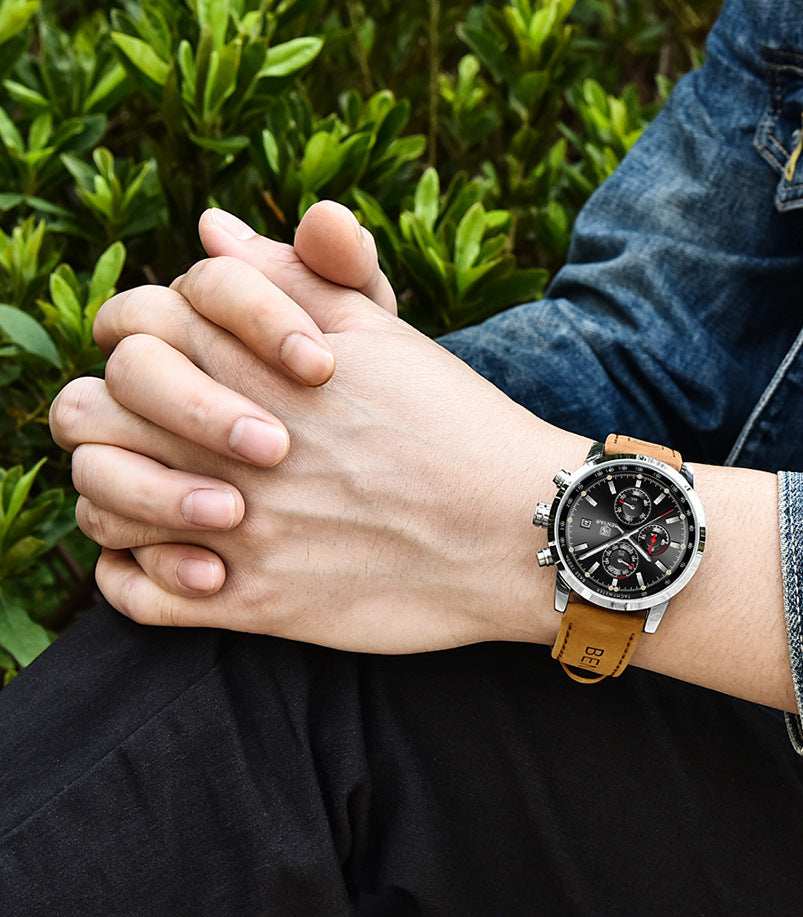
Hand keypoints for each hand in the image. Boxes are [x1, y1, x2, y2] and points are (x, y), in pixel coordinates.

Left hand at [54, 242, 586, 651]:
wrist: (513, 527)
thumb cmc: (454, 424)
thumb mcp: (382, 331)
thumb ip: (290, 274)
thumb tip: (214, 228)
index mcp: (252, 364)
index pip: (130, 327)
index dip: (143, 337)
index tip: (188, 363)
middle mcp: (228, 443)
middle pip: (91, 413)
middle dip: (112, 415)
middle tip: (156, 431)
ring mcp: (237, 528)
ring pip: (101, 503)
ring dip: (116, 493)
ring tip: (163, 495)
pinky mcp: (256, 603)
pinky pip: (137, 596)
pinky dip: (130, 578)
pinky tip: (173, 561)